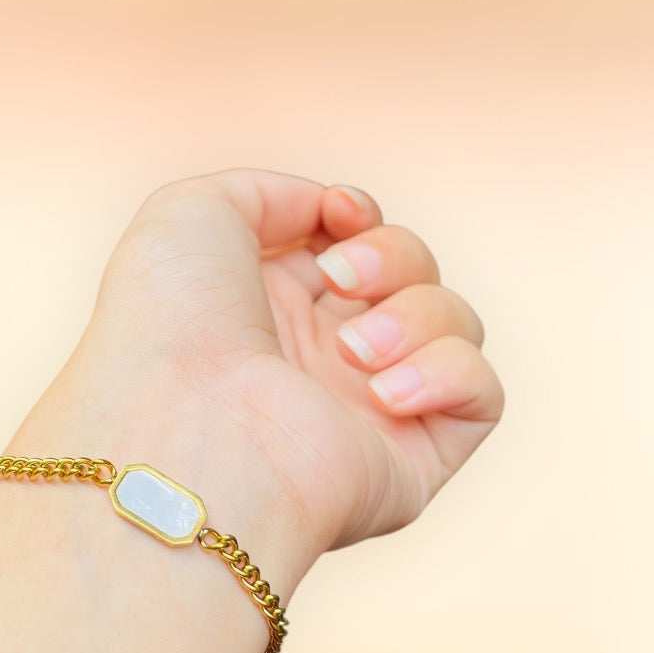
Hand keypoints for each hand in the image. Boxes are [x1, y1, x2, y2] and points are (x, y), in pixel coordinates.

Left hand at [70, 167, 503, 554]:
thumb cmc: (171, 325)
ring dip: (416, 315)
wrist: (189, 431)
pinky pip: (482, 395)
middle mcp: (320, 358)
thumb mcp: (191, 214)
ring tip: (353, 351)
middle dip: (392, 255)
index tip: (340, 214)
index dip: (362, 217)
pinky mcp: (412, 460)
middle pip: (412, 273)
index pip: (352, 246)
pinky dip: (447, 373)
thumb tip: (330, 213)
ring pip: (455, 323)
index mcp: (269, 306)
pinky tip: (384, 394)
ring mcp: (367, 410)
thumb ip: (269, 192)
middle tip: (338, 280)